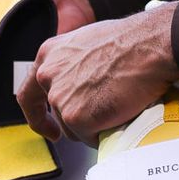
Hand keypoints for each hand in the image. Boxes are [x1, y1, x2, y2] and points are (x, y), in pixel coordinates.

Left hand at [19, 3, 178, 143]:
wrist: (149, 46)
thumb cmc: (131, 40)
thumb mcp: (90, 43)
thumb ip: (75, 63)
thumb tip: (82, 80)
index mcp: (50, 54)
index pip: (29, 92)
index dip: (37, 113)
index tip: (46, 126)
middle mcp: (48, 75)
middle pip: (58, 112)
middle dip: (77, 119)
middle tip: (96, 121)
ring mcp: (60, 98)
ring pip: (74, 128)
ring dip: (94, 125)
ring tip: (118, 107)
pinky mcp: (75, 118)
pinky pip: (89, 138)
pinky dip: (104, 134)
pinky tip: (120, 117)